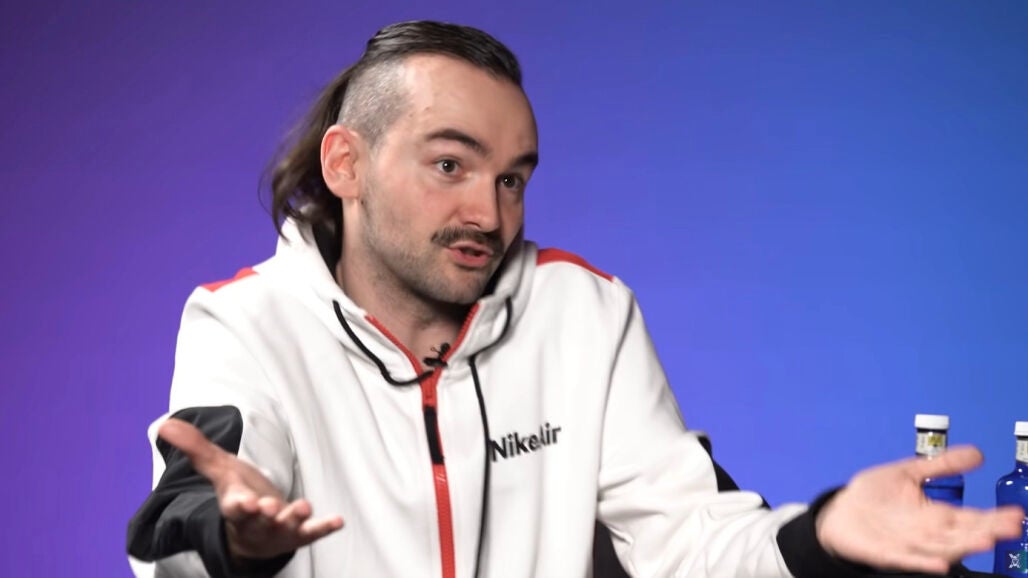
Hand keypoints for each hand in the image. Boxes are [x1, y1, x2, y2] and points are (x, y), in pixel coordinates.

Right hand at [158, 418, 343, 562]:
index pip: (234, 508)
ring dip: (294, 519)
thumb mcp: (219, 470)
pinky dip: (324, 527)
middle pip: (259, 520)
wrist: (252, 533)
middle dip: (264, 513)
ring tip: (304, 507)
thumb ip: (196, 448)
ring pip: (285, 528)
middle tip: (269, 506)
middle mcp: (257, 522)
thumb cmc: (237, 495)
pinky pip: (312, 533)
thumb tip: (165, 423)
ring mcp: (279, 531)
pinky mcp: (299, 535)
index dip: (239, 505)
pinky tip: (338, 521)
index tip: (242, 502)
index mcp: (236, 507)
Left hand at [816, 445, 1024, 573]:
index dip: (993, 518)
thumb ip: (941, 465)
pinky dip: (924, 562)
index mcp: (936, 515)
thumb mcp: (909, 472)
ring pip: (942, 549)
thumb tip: (977, 453)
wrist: (839, 512)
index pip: (971, 518)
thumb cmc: (875, 495)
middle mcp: (927, 533)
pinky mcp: (887, 554)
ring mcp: (909, 545)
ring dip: (962, 546)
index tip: (1015, 515)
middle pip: (962, 535)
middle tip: (1010, 527)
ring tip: (984, 541)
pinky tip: (940, 564)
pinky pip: (908, 559)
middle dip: (986, 531)